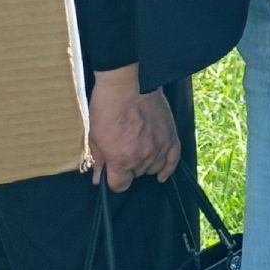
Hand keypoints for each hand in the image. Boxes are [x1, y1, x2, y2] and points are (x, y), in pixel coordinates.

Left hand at [89, 66, 180, 191]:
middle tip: (122, 153)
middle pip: (136, 175)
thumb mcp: (95, 136)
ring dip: (145, 165)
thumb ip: (99, 160)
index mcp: (121, 159)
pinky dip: (168, 169)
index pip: (119, 185)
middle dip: (127, 168)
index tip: (111, 174)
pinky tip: (162, 175)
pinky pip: (173, 159)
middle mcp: (142, 157)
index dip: (113, 180)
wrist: (128, 84)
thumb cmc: (108, 107)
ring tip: (137, 154)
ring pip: (153, 168)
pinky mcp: (170, 136)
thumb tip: (98, 176)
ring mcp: (159, 147)